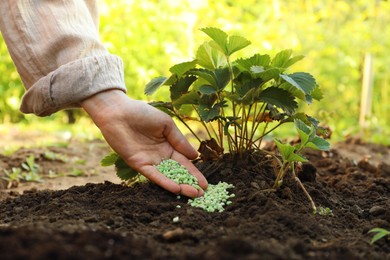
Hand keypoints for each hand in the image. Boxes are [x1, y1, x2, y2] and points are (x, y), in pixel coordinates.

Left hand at [81, 90, 207, 196]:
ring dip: (180, 186)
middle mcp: (160, 156)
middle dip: (190, 183)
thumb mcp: (167, 125)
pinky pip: (154, 175)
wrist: (119, 112)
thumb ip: (180, 141)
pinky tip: (176, 189)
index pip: (184, 163)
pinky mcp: (138, 164)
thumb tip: (195, 156)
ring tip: (193, 195)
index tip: (205, 184)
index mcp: (169, 146)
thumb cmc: (143, 113)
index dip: (194, 173)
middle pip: (177, 173)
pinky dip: (165, 182)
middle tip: (202, 194)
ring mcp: (150, 162)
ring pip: (168, 177)